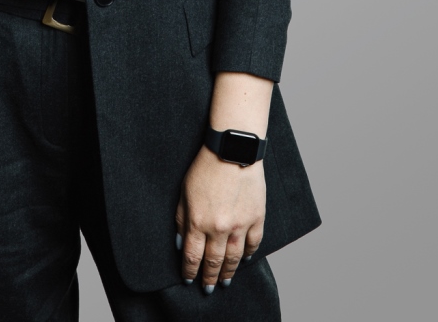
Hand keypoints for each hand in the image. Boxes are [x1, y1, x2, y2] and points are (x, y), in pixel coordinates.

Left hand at [175, 144, 264, 291]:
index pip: (193, 257)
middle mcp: (219, 228)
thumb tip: (180, 243)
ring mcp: (240, 224)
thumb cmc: (205, 167)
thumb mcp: (184, 192)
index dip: (190, 271)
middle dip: (209, 277)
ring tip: (225, 281)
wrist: (233, 150)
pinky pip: (253, 243)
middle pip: (213, 261)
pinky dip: (249, 254)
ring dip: (229, 272)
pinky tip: (245, 260)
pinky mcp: (256, 218)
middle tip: (208, 288)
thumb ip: (181, 220)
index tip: (189, 279)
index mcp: (198, 221)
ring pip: (234, 258)